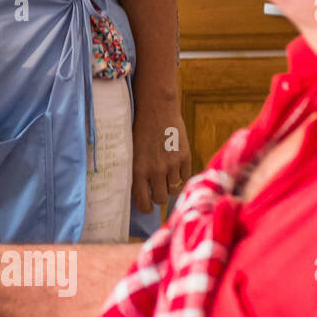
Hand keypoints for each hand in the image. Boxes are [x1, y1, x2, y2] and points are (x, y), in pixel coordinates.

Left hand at [131, 94, 192, 214]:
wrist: (156, 108)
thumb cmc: (139, 129)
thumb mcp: (131, 152)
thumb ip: (137, 172)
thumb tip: (141, 193)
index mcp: (138, 170)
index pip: (143, 202)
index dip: (145, 208)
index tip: (147, 208)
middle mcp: (155, 170)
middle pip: (160, 199)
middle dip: (158, 197)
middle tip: (157, 191)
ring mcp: (172, 164)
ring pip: (173, 189)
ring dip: (169, 185)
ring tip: (165, 176)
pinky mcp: (184, 156)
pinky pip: (184, 176)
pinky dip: (180, 175)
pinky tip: (175, 167)